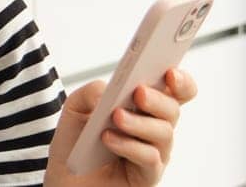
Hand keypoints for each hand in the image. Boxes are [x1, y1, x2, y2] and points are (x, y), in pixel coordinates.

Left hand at [45, 68, 199, 185]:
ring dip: (139, 122)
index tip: (169, 71)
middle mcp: (154, 128)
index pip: (175, 90)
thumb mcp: (75, 110)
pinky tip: (109, 139)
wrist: (65, 181)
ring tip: (116, 116)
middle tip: (138, 92)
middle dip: (157, 98)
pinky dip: (129, 145)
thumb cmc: (76, 145)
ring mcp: (154, 152)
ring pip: (164, 132)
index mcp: (144, 107)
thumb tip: (107, 89)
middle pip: (173, 108)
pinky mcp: (147, 175)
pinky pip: (150, 158)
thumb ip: (89, 93)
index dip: (180, 79)